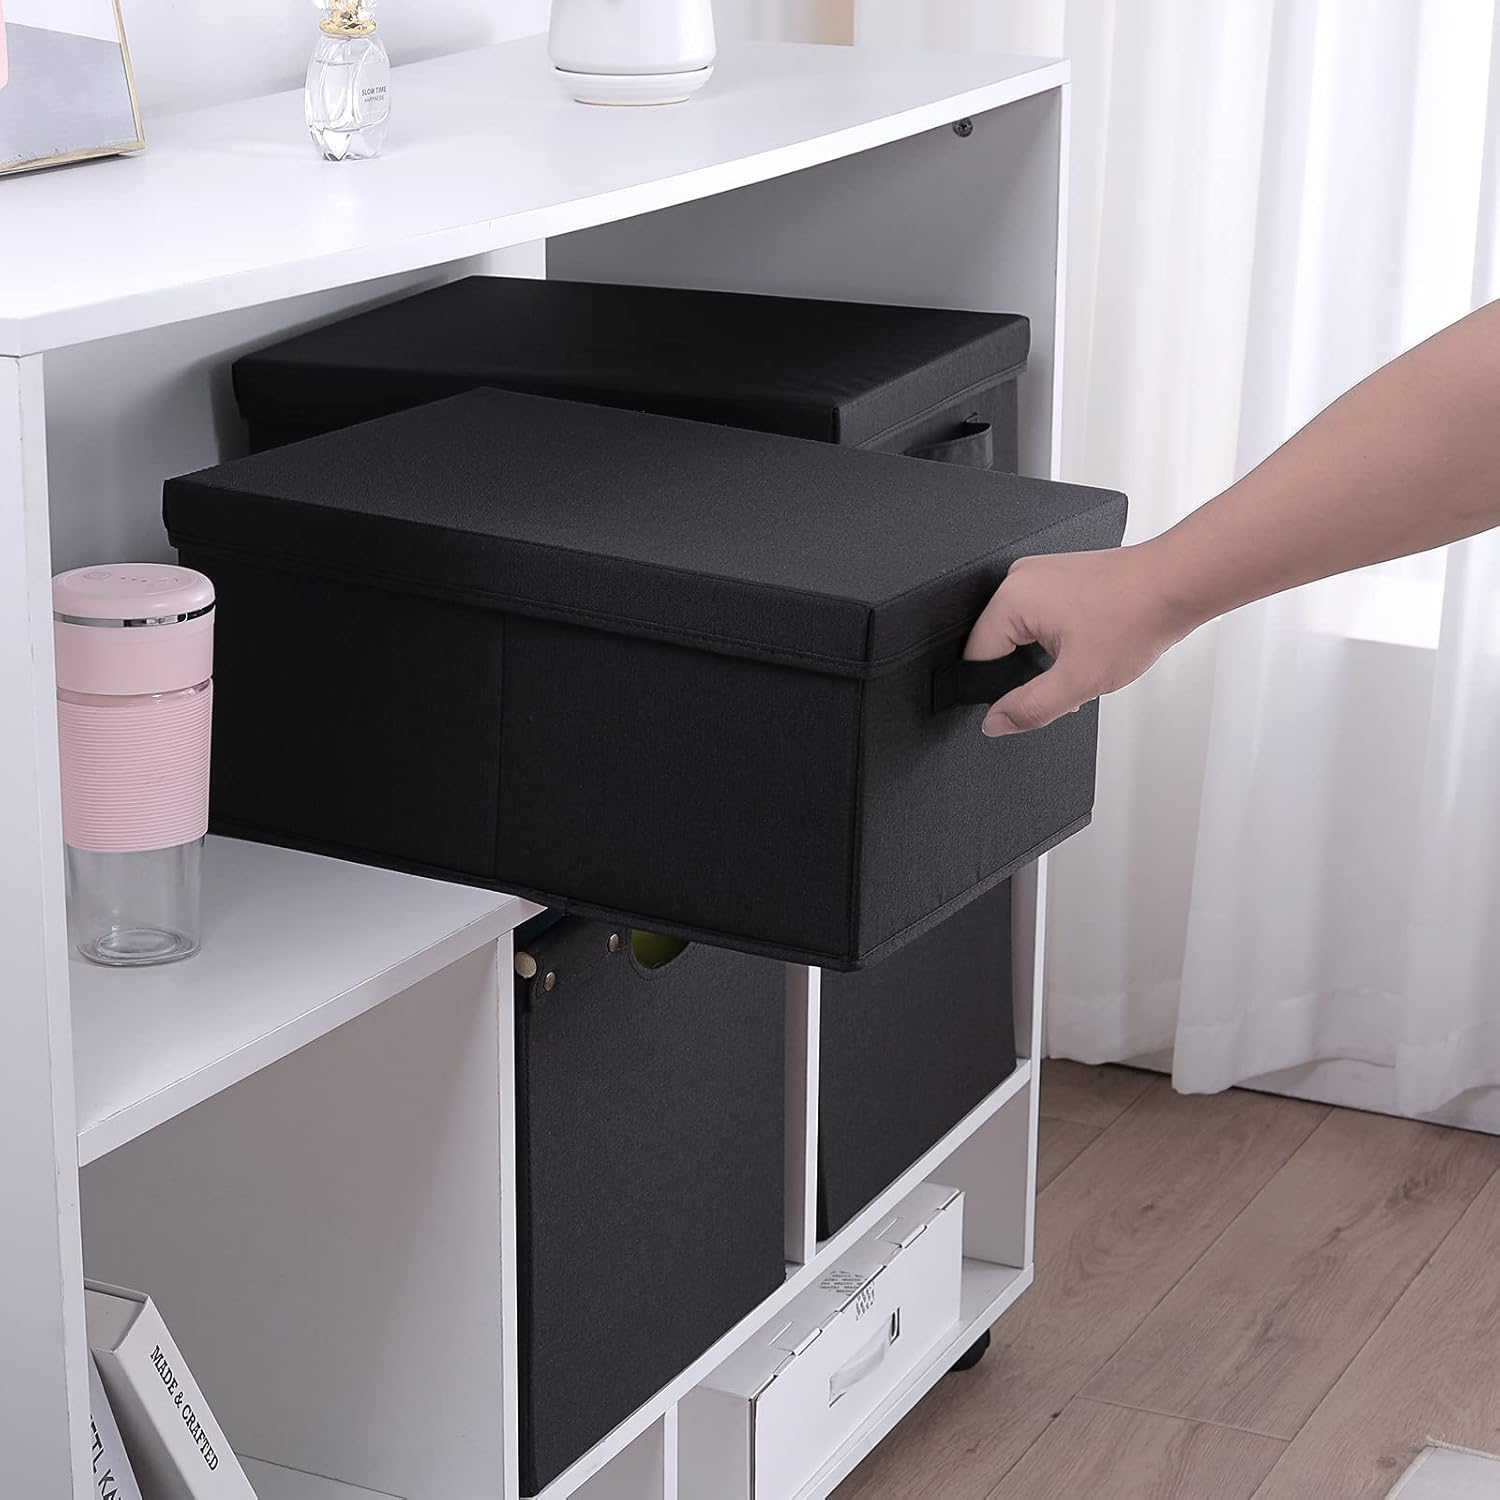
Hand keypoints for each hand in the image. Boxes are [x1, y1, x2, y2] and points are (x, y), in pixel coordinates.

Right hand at [964, 543, 1189, 735]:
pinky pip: (1040, 616)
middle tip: (1069, 678)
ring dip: (1045, 656)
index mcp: (1011, 598)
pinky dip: (1058, 637)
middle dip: (1027, 672)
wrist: (1177, 585)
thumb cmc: (1137, 617)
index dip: (998, 688)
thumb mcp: (1078, 680)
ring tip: (1086, 656)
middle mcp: (1020, 578)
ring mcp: (1040, 573)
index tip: (1031, 696)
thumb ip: (1029, 708)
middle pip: (998, 645)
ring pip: (1021, 633)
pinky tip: (1088, 643)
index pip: (977, 658)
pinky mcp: (1059, 575)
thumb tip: (996, 722)